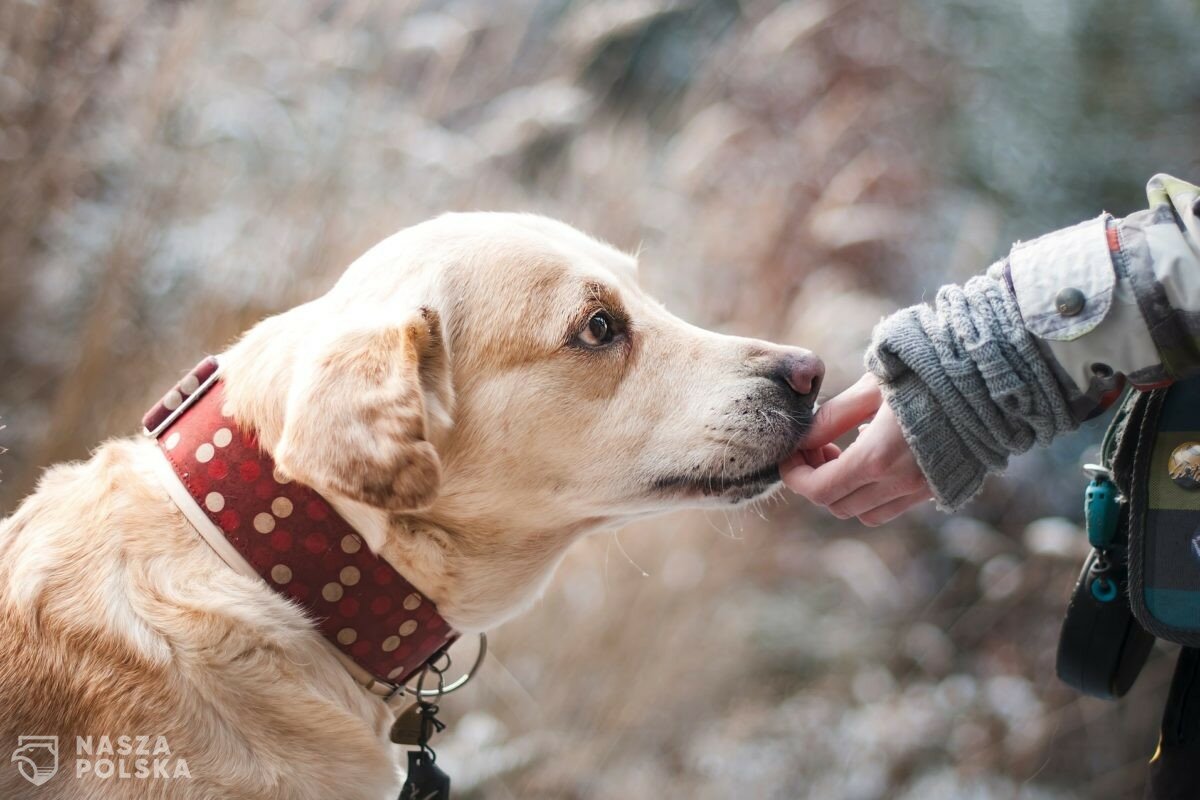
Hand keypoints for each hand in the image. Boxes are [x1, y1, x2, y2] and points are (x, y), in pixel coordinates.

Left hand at [781, 373, 931, 525]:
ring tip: (843, 453)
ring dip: (844, 491)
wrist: (991, 379)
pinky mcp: (939, 488)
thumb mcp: (872, 387)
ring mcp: (922, 490)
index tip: (790, 455)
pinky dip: (872, 493)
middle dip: (816, 480)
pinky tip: (875, 456)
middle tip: (817, 447)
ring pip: (864, 513)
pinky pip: (893, 507)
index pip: (819, 489)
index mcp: (878, 457)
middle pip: (837, 505)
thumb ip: (833, 417)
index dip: (795, 476)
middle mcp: (900, 483)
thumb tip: (802, 438)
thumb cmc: (927, 372)